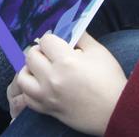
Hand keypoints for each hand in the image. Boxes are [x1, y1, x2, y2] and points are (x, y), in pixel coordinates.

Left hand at [9, 32, 126, 135]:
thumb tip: (70, 28)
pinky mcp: (48, 110)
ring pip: (23, 78)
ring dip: (30, 69)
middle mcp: (52, 78)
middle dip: (40, 50)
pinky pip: (27, 98)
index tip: (58, 41)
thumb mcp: (98, 51)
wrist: (115, 111)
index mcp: (65, 61)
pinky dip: (30, 89)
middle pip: (31, 56)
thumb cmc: (109, 80)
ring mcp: (48, 96)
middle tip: (50, 53)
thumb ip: (81, 36)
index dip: (52, 38)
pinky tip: (41, 84)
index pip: (45, 40)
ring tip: (41, 68)